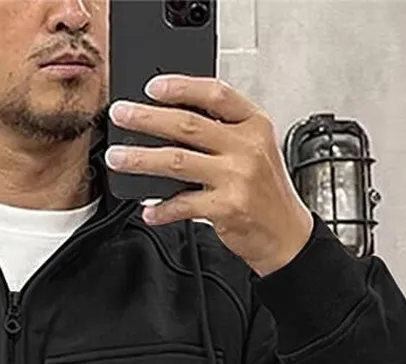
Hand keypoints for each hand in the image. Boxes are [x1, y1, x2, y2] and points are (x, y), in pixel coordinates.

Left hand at [104, 75, 313, 276]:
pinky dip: (161, 209)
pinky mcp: (227, 207)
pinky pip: (183, 204)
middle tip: (121, 115)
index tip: (152, 87)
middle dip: (147, 118)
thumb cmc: (266, 192)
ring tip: (118, 157)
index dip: (181, 87)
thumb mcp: (256, 150)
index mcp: (254, 124)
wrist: (286, 234)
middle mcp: (247, 147)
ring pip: (177, 161)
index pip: (216, 94)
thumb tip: (170, 125)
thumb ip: (223, 133)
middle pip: (187, 124)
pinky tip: (148, 210)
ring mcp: (237, 177)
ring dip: (141, 159)